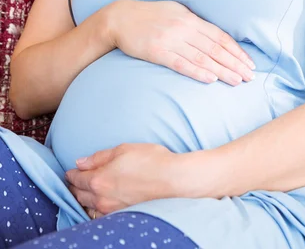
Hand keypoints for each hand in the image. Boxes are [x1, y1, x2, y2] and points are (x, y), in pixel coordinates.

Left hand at [65, 143, 179, 216]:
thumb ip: (99, 157)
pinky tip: (98, 204)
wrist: (173, 180)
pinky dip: (94, 209)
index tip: (71, 170)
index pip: (76, 178)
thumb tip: (81, 162)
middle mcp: (101, 197)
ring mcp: (111, 209)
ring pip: (88, 207)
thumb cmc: (150, 160)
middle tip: (73, 181)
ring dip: (83, 199)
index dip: (71, 173)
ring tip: (83, 192)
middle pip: (79, 194)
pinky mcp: (121, 215)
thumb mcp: (123, 149)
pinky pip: (100, 215)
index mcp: (99, 179)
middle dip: (74, 186)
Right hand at [108, 0, 255, 85]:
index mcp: (190, 19)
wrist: (120, 18)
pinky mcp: (158, 52)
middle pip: (215, 48)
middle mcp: (184, 29)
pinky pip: (181, 64)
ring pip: (202, 58)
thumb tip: (214, 34)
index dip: (236, 50)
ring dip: (222, 71)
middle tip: (251, 76)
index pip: (220, 37)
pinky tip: (211, 79)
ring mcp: (171, 40)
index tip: (249, 62)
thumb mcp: (175, 10)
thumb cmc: (150, 15)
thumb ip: (194, 22)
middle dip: (235, 63)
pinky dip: (197, 72)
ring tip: (237, 81)